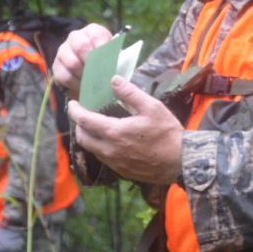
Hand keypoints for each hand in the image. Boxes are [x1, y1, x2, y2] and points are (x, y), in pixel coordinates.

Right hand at [51, 23, 114, 98]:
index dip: (103, 48)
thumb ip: (113, 59)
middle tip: (100, 75)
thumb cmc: (105, 62)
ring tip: (92, 83)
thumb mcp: (112, 57)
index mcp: (92, 31)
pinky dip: (75, 84)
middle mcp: (75, 37)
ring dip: (84, 76)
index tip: (108, 61)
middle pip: (81, 47)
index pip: (96, 35)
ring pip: (72, 63)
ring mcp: (63, 51)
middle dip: (92, 63)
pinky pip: (63, 76)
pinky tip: (82, 87)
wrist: (92, 72)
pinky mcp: (56, 66)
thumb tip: (114, 71)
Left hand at [68, 75, 184, 185]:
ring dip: (89, 137)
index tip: (72, 103)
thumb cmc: (167, 133)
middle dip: (79, 125)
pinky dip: (100, 147)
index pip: (85, 120)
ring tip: (95, 126)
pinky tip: (111, 141)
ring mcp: (114, 162)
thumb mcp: (152, 107)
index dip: (75, 111)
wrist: (180, 162)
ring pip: (92, 149)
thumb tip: (114, 80)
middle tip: (83, 114)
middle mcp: (109, 149)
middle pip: (83, 137)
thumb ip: (130, 93)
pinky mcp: (121, 171)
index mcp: (114, 132)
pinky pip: (103, 158)